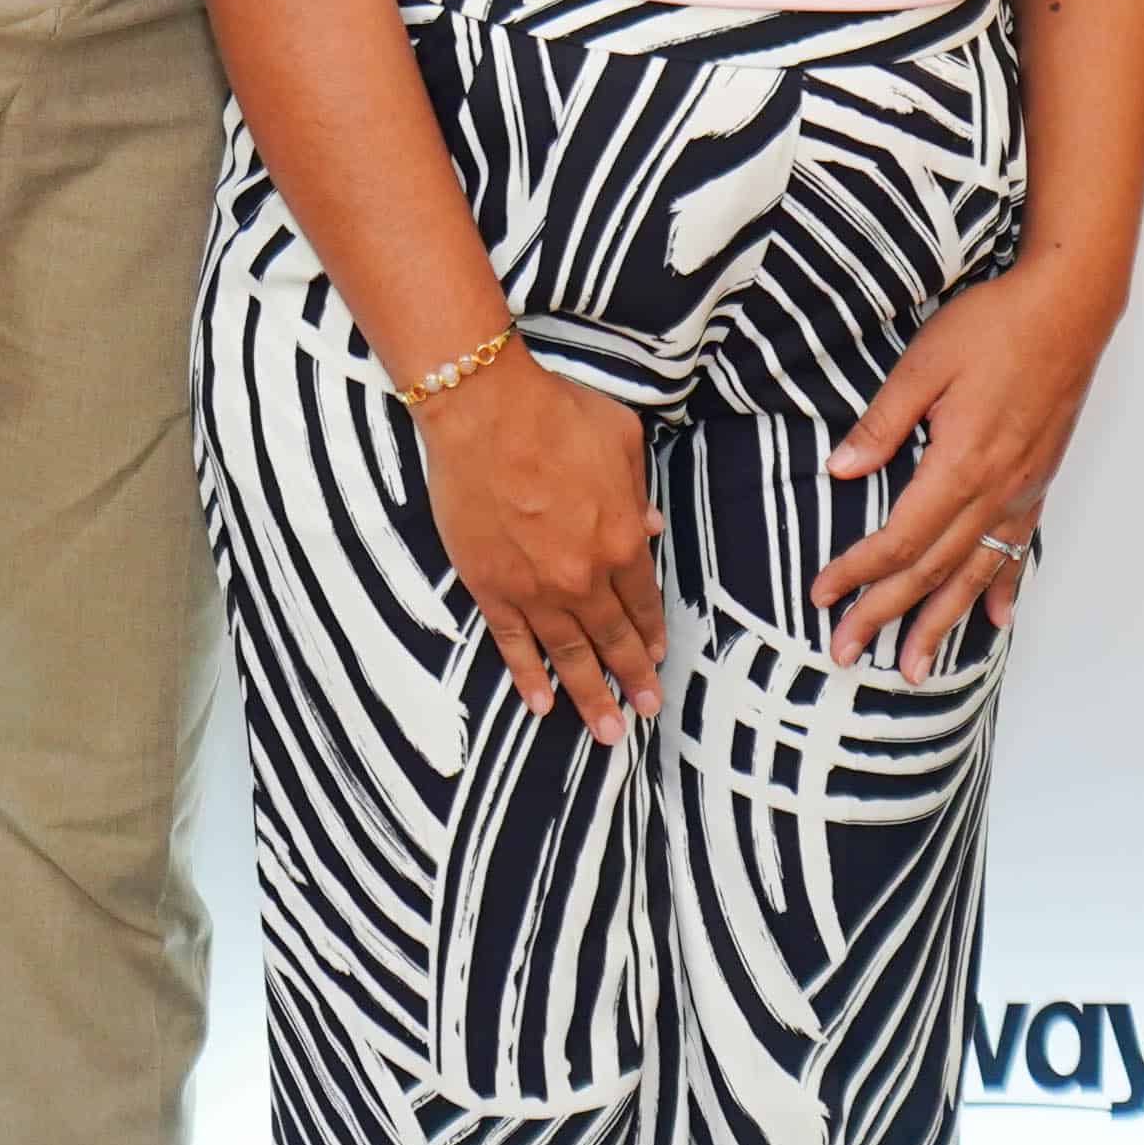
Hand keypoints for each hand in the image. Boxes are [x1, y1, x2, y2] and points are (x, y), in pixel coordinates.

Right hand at [416, 351, 664, 736]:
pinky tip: (541, 704)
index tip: (658, 657)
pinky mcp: (491, 588)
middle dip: (633, 679)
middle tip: (646, 713)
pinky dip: (528, 677)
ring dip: (591, 696)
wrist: (485, 412)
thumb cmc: (555, 414)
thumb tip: (648, 525)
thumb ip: (637, 491)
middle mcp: (584, 578)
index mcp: (622, 542)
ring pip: (569, 655)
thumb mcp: (621, 441)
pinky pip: (514, 644)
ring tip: (608, 733)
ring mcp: (536, 589)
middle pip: (614, 639)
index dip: (651, 632)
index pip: (642, 601)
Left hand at [810, 252, 1120, 675]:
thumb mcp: (924, 363)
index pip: (899, 539)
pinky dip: (1004, 586)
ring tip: (915, 668)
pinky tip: (997, 620)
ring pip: (976, 572)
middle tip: (845, 653)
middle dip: (886, 615)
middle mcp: (995, 490)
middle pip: (932, 569)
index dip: (857, 571)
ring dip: (942, 622)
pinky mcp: (1038, 479)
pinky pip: (1018, 547)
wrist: (1069, 307)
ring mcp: (1022, 490)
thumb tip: (840, 470)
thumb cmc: (994, 325)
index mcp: (959, 464)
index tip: (822, 595)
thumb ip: (883, 422)